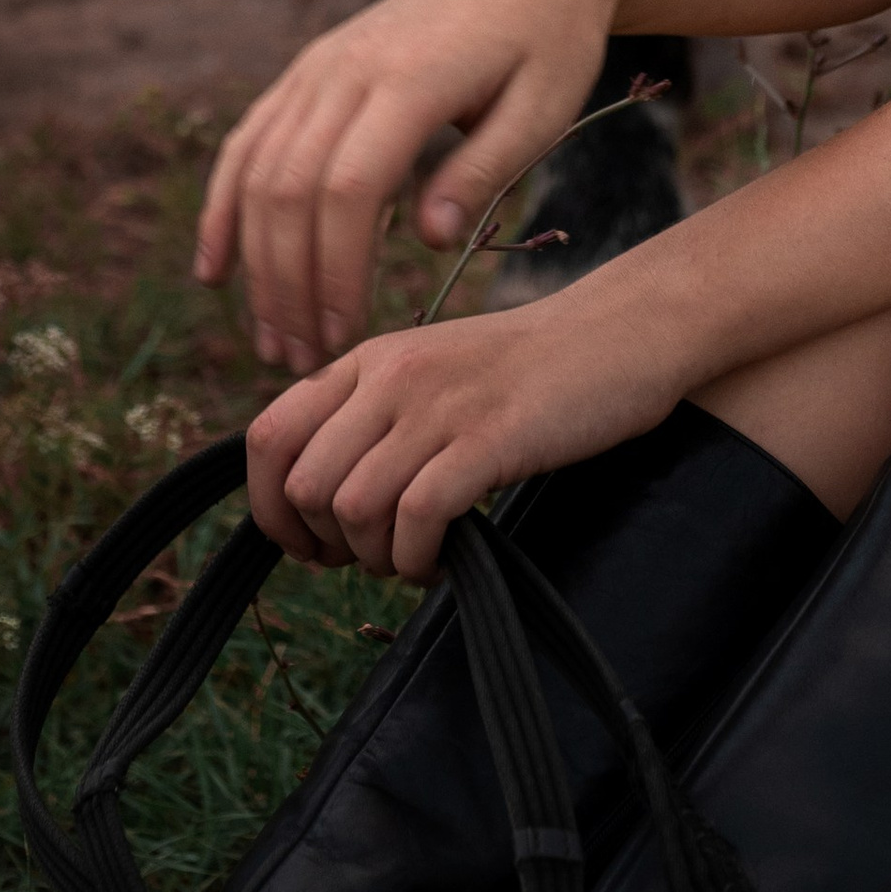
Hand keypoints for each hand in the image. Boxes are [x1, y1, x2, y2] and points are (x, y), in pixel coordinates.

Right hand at [194, 0, 621, 369]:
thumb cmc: (552, 40)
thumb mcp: (543, 107)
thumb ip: (481, 172)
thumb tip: (426, 245)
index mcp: (411, 79)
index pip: (348, 190)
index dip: (334, 272)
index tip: (342, 339)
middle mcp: (350, 66)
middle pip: (291, 188)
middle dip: (287, 284)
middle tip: (299, 361)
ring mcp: (323, 62)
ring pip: (259, 169)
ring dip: (254, 260)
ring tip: (270, 338)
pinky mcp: (313, 64)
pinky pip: (251, 138)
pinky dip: (225, 203)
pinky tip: (215, 267)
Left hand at [246, 274, 683, 580]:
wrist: (623, 332)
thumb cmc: (528, 368)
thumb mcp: (431, 371)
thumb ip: (372, 415)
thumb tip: (314, 501)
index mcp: (370, 359)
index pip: (268, 436)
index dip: (270, 509)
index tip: (309, 545)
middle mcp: (393, 375)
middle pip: (306, 486)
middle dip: (327, 546)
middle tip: (372, 557)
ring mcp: (441, 404)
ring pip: (354, 509)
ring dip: (376, 558)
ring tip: (414, 557)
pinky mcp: (490, 437)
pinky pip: (418, 518)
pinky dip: (420, 559)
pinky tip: (445, 558)